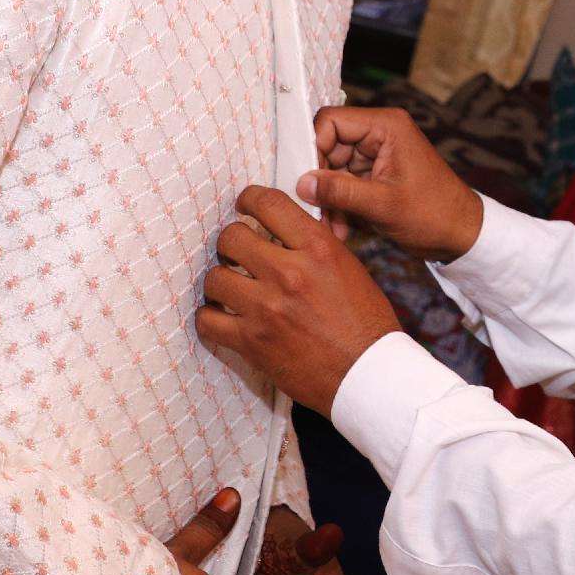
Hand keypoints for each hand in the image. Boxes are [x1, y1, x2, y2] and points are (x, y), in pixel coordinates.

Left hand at [197, 186, 405, 412]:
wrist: (367, 375)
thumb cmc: (366, 325)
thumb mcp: (350, 268)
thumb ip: (315, 246)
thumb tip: (286, 231)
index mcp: (318, 249)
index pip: (268, 203)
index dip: (249, 200)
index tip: (244, 206)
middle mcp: (288, 273)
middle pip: (231, 237)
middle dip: (232, 243)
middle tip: (238, 254)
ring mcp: (266, 308)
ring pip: (214, 277)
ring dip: (220, 281)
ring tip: (231, 287)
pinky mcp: (251, 341)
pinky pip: (207, 320)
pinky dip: (210, 317)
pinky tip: (222, 317)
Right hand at [300, 106, 483, 262]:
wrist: (461, 235)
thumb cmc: (434, 214)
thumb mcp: (383, 205)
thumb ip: (340, 192)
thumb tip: (302, 184)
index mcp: (386, 126)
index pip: (330, 121)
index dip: (313, 148)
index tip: (305, 181)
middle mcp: (379, 134)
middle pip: (328, 146)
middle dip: (319, 181)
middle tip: (314, 211)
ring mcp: (376, 155)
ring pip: (332, 169)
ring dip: (328, 198)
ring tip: (330, 227)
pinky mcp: (374, 174)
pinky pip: (344, 183)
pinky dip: (339, 205)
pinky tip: (341, 229)